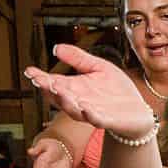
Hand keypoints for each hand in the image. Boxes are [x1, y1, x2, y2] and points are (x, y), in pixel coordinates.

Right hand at [23, 45, 154, 138]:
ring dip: (65, 101)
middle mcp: (79, 101)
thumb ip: (78, 59)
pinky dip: (90, 115)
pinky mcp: (107, 121)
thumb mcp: (98, 67)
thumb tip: (57, 47)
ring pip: (73, 109)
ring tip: (58, 90)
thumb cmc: (117, 90)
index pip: (54, 82)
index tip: (30, 71)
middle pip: (60, 97)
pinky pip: (96, 119)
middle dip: (49, 89)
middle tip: (41, 80)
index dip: (41, 78)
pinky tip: (85, 107)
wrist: (137, 112)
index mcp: (75, 88)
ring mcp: (91, 112)